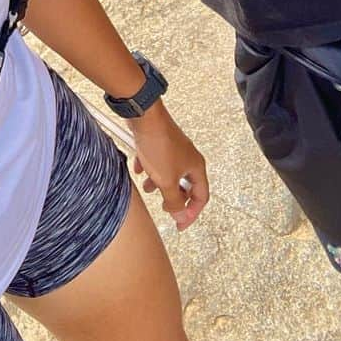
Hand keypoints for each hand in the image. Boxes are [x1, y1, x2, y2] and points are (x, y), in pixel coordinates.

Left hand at [127, 102, 208, 230]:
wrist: (144, 116)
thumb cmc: (159, 144)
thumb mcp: (166, 181)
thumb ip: (174, 201)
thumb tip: (179, 215)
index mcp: (196, 167)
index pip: (201, 197)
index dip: (191, 213)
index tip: (180, 223)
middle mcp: (188, 156)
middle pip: (185, 185)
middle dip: (173, 197)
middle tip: (164, 205)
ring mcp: (175, 148)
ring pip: (169, 172)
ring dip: (158, 182)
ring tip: (147, 186)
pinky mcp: (161, 140)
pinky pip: (158, 159)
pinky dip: (149, 167)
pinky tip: (139, 168)